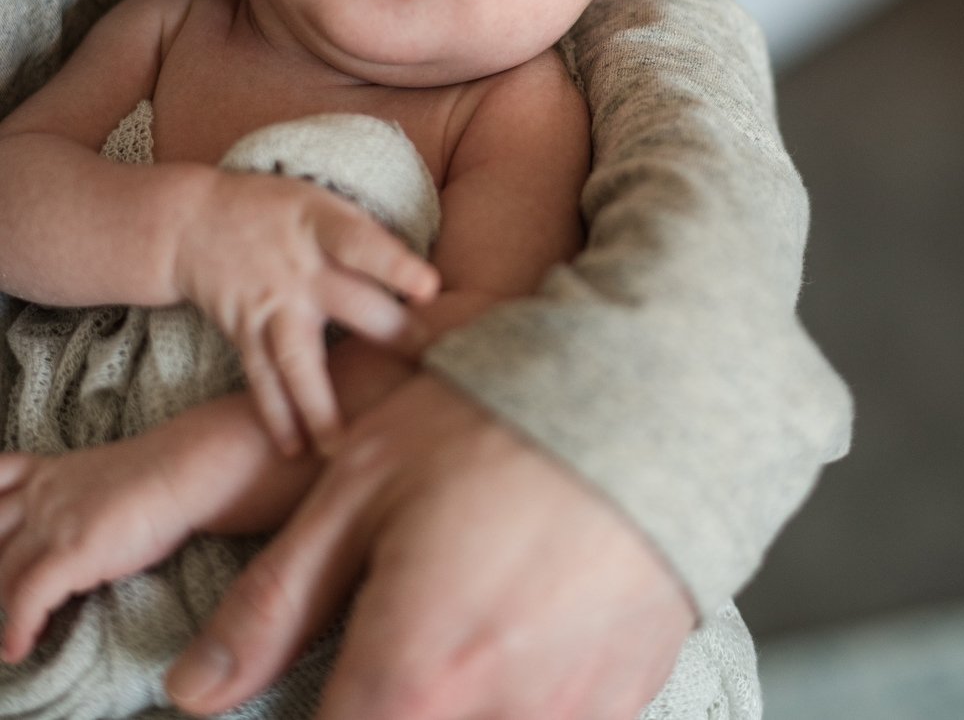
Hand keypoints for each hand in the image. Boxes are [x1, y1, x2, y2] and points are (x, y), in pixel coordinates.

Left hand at [0, 437, 198, 661]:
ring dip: (6, 606)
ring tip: (23, 626)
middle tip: (12, 595)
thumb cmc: (154, 478)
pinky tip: (21, 647)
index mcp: (46, 472)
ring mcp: (53, 521)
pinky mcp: (71, 551)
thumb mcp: (95, 477)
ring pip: (2, 574)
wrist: (185, 472)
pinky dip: (18, 629)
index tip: (3, 544)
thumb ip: (66, 500)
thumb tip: (60, 537)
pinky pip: (26, 599)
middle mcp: (41, 493)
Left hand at [165, 375, 694, 719]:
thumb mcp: (360, 485)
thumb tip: (194, 692)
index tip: (322, 678)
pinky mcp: (623, 701)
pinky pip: (546, 719)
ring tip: (464, 594)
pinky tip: (518, 606)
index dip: (308, 717)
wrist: (657, 390)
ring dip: (450, 693)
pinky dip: (517, 686)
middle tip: (397, 614)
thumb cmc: (500, 420)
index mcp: (414, 680)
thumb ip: (275, 604)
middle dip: (384, 696)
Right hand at [173, 168, 438, 454]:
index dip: (395, 264)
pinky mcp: (244, 332)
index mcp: (321, 224)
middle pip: (348, 305)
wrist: (192, 221)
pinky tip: (295, 450)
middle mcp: (298, 267)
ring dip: (321, 406)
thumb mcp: (320, 202)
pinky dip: (277, 416)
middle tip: (428, 370)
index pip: (361, 243)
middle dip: (389, 337)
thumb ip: (365, 239)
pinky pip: (263, 379)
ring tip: (344, 448)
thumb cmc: (278, 211)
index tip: (430, 287)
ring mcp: (269, 304)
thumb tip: (428, 285)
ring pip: (299, 361)